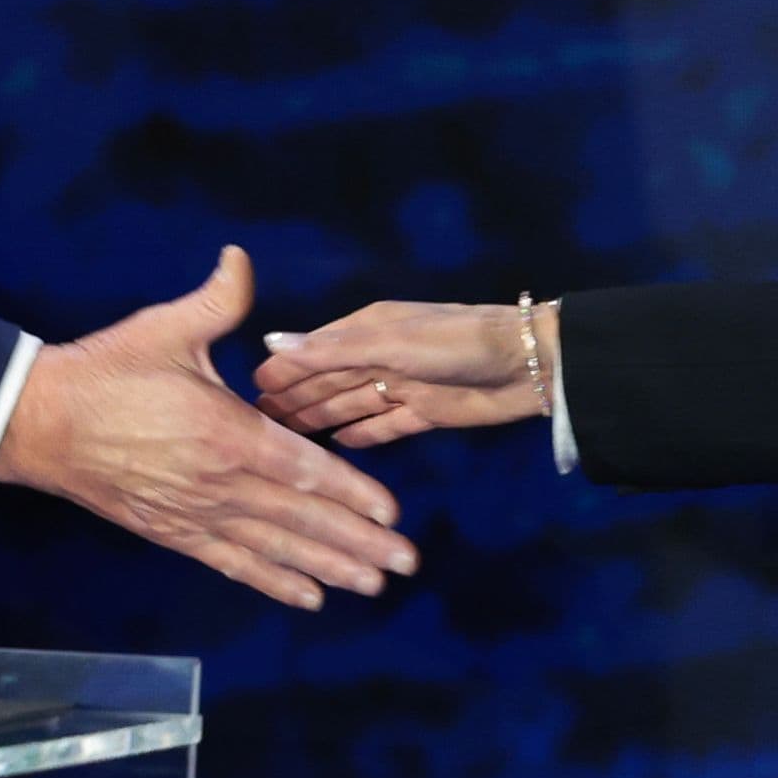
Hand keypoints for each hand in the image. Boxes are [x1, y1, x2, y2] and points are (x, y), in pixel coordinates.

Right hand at [0, 247, 417, 610]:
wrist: (41, 423)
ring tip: (372, 585)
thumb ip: (218, 299)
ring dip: (328, 567)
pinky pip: (233, 563)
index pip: (304, 468)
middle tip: (405, 563)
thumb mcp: (165, 327)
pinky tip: (309, 597)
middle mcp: (220, 482)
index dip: (352, 492)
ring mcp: (196, 513)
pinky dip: (273, 581)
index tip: (392, 513)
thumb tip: (242, 257)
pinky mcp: (173, 533)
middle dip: (357, 542)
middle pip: (301, 518)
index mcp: (227, 430)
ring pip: (275, 547)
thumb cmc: (107, 371)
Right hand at [253, 297, 557, 449]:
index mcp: (369, 329)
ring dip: (321, 418)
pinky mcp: (426, 413)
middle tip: (256, 424)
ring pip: (352, 404)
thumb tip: (272, 341)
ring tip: (285, 442)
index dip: (284, 369)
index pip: (315, 351)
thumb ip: (334, 349)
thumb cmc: (457, 345)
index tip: (247, 390)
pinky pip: (385, 425)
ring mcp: (404, 385)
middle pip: (329, 380)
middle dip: (296, 398)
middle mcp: (381, 356)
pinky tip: (338, 448)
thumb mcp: (392, 343)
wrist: (530, 364)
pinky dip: (363, 435)